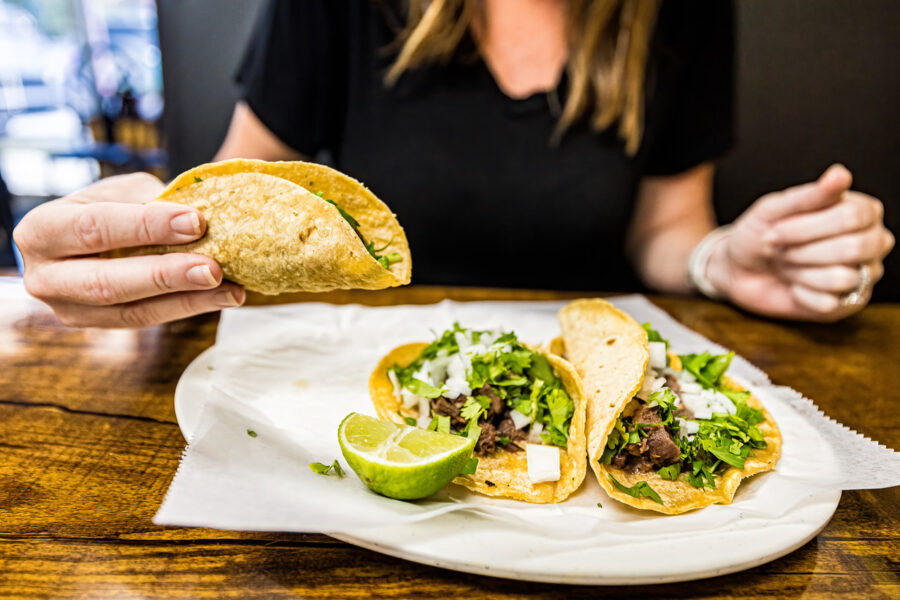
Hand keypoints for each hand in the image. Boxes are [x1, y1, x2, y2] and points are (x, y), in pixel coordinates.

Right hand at [13, 172, 244, 327]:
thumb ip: (152, 204)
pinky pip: (148, 320)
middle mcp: (45, 276)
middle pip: (107, 282)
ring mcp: (71, 309)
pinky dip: (190, 308)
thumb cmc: (115, 204)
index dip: (146, 225)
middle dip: (166, 275)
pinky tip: (224, 297)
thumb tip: (202, 217)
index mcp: (42, 230)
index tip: (196, 221)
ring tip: (231, 289)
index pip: (95, 227)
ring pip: (133, 312)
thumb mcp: (125, 191)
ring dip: (188, 301)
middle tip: (214, 269)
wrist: (104, 231)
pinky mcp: (101, 326)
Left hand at [708, 164, 893, 320]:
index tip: (775, 228)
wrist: (739, 270)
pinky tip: (794, 286)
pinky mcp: (848, 304)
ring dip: (800, 272)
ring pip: (842, 277)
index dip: (807, 226)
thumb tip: (840, 174)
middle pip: (854, 247)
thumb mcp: (775, 208)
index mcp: (862, 210)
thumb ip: (809, 195)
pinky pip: (829, 303)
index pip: (853, 216)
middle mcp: (872, 241)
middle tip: (780, 249)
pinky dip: (801, 294)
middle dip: (802, 250)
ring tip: (787, 265)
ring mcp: (864, 274)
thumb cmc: (760, 233)